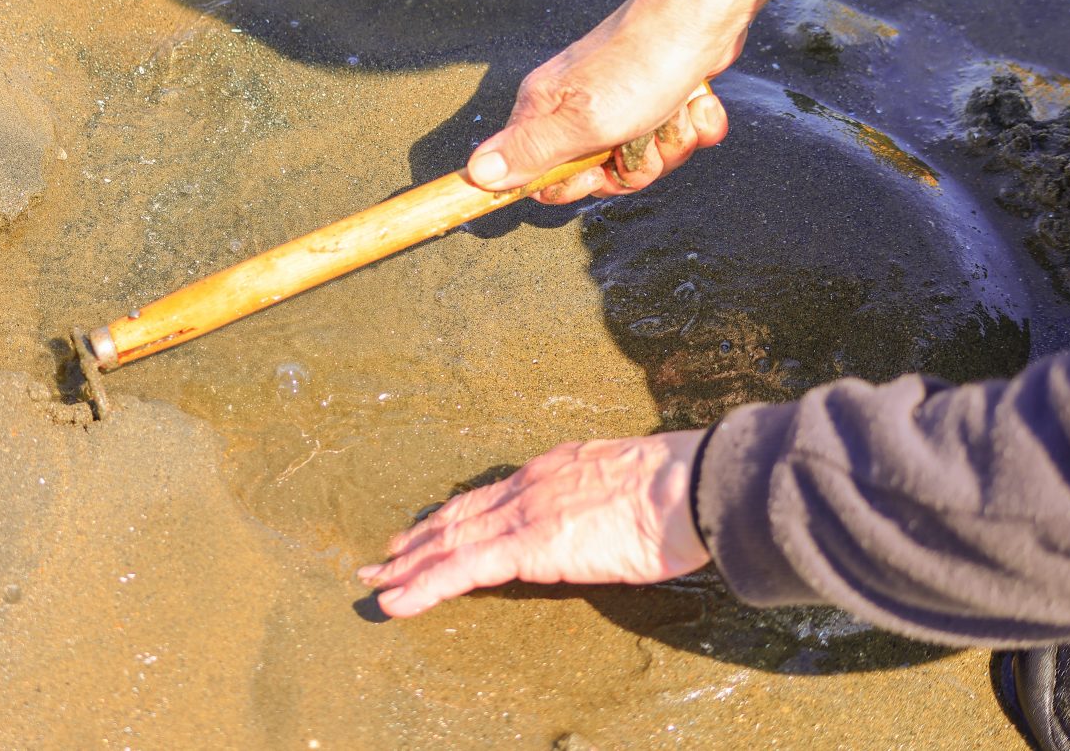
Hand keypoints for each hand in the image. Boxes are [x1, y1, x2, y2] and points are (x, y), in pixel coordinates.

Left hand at [357, 430, 710, 617]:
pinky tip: (397, 601)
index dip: (455, 514)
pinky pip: (461, 568)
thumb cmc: (685, 492)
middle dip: (419, 538)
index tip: (430, 529)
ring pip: (449, 539)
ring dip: (409, 563)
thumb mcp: (637, 489)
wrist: (692, 485)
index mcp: (556, 469)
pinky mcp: (528, 544)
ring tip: (377, 581)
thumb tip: (615, 522)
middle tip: (385, 558)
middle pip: (459, 513)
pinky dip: (423, 585)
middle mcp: (530, 484)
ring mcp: (525, 512)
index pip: (491, 496)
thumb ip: (610, 504)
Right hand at [467, 0, 800, 202]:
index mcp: (545, 111)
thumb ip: (529, 151)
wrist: (703, 13)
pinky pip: (673, 132)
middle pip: (600, 173)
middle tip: (643, 135)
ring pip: (643, 155)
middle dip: (634, 165)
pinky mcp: (656, 93)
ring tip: (673, 110)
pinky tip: (695, 100)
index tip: (597, 171)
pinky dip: (692, 122)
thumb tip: (474, 173)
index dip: (573, 184)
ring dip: (669, 140)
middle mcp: (575, 105)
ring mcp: (618, 98)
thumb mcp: (581, 121)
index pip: (539, 177)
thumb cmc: (640, 65)